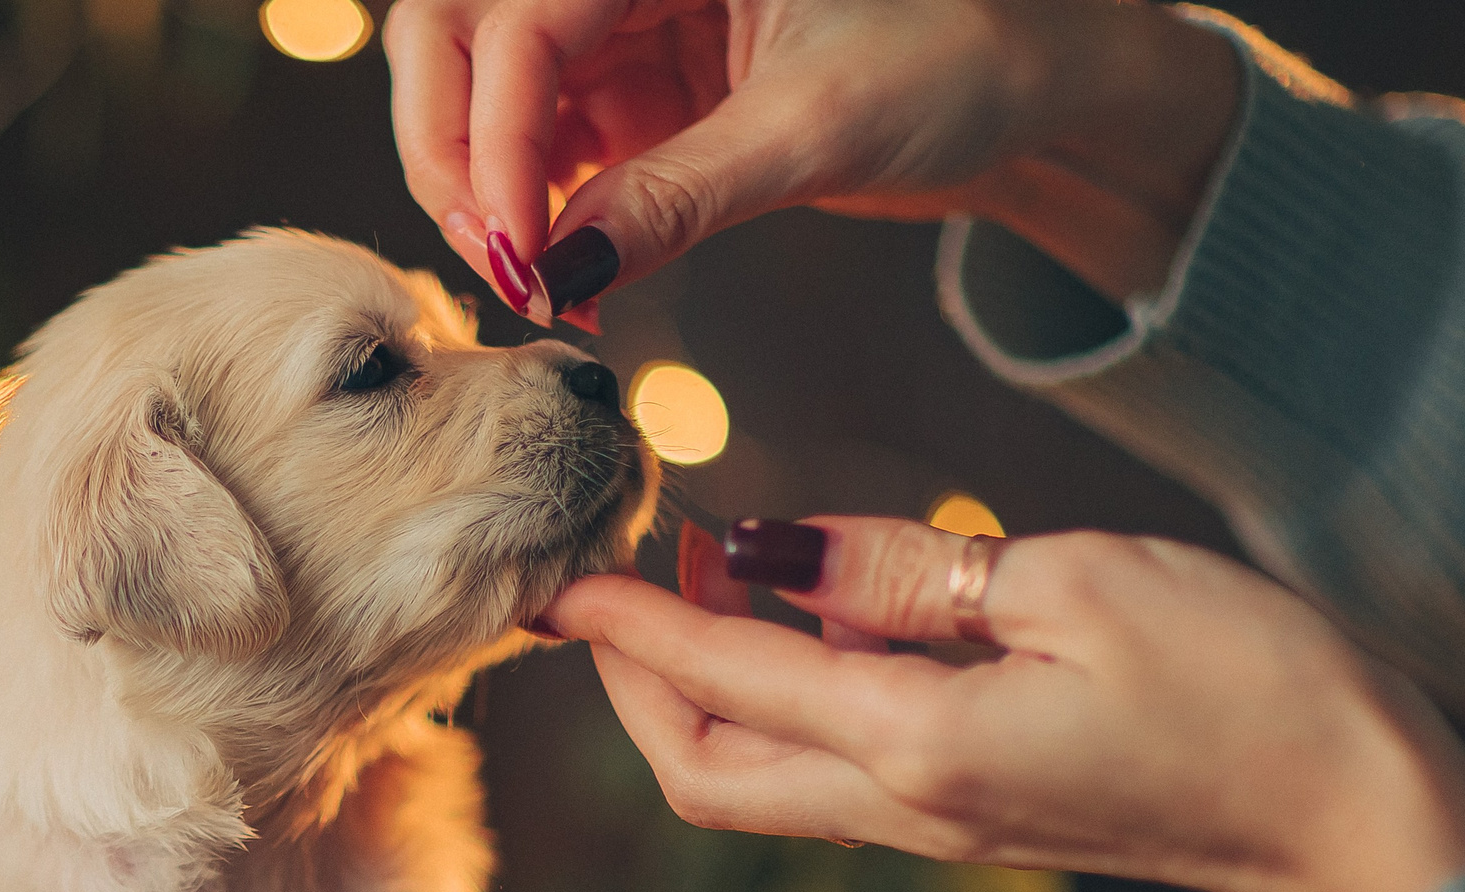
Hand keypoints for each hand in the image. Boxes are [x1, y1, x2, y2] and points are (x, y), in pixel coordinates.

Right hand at [386, 0, 1241, 321]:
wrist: (1026, 87)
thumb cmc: (958, 59)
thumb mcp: (815, 130)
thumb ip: (676, 199)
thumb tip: (559, 272)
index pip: (516, 24)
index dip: (492, 142)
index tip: (517, 256)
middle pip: (455, 34)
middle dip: (452, 151)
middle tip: (500, 263)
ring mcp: (617, 22)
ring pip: (479, 92)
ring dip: (482, 189)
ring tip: (539, 279)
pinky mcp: (628, 86)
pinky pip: (533, 142)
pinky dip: (529, 208)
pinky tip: (565, 267)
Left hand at [542, 520, 1464, 891]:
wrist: (1357, 817)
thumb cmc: (1251, 688)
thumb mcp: (1076, 584)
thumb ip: (906, 572)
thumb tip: (774, 550)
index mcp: (918, 748)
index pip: (719, 682)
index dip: (625, 626)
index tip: (556, 578)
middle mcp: (901, 812)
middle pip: (700, 768)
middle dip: (633, 681)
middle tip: (611, 582)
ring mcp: (929, 831)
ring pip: (755, 777)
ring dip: (701, 689)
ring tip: (699, 577)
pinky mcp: (964, 821)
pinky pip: (827, 772)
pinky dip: (780, 702)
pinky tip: (807, 620)